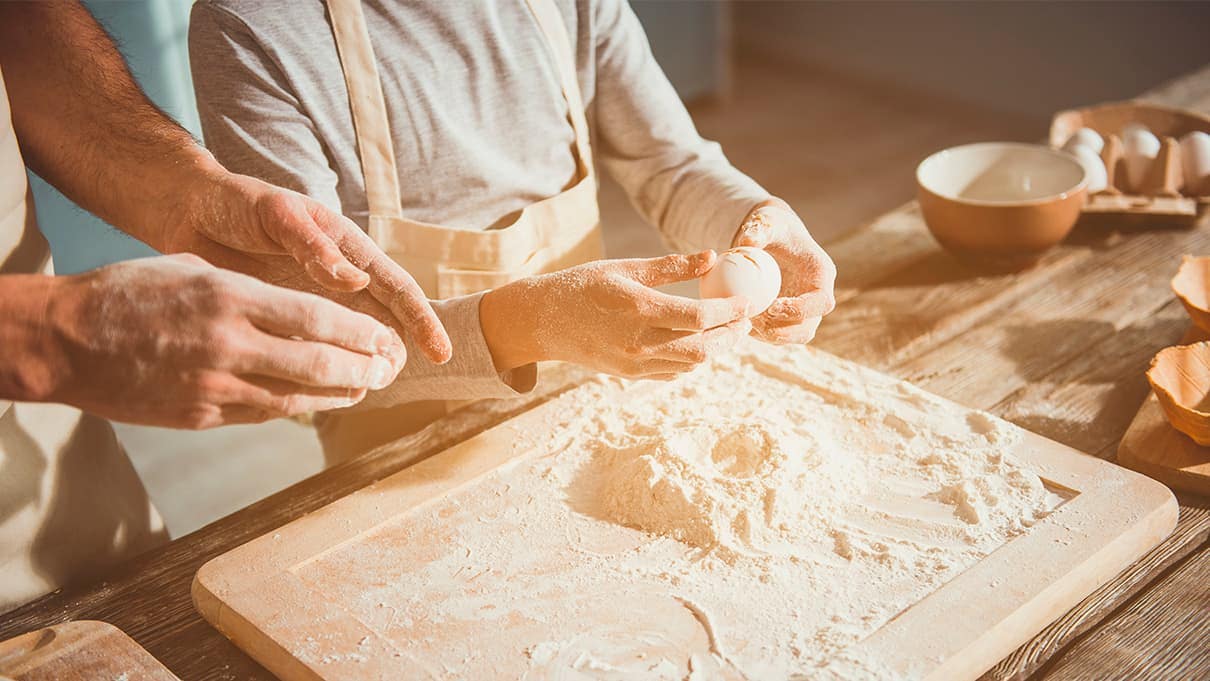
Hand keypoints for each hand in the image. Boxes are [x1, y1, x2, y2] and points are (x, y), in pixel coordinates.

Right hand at [40, 254, 407, 428]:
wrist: (64, 341)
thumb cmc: (128, 294)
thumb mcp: (192, 270)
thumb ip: (248, 291)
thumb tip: (300, 310)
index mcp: (229, 298)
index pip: (315, 317)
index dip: (358, 332)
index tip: (385, 337)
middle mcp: (228, 344)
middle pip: (316, 362)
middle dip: (362, 368)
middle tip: (389, 368)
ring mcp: (214, 386)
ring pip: (296, 395)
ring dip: (339, 394)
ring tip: (366, 388)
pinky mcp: (200, 415)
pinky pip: (263, 413)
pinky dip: (298, 407)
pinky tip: (319, 402)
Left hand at [160, 168, 451, 364]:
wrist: (191, 210)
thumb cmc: (238, 203)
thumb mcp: (277, 215)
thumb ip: (313, 246)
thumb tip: (357, 281)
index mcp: (348, 248)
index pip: (397, 287)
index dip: (421, 320)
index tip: (440, 352)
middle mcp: (340, 277)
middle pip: (382, 320)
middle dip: (392, 351)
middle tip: (389, 377)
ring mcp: (315, 299)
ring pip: (351, 339)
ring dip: (360, 363)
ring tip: (363, 388)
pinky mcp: (286, 316)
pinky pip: (313, 347)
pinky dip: (324, 366)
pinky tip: (323, 390)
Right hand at [480, 251, 751, 378]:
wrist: (544, 321)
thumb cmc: (584, 285)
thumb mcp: (625, 267)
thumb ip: (671, 266)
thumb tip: (713, 256)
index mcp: (639, 310)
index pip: (699, 316)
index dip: (729, 311)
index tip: (747, 302)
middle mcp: (638, 342)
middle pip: (702, 347)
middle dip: (730, 335)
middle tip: (745, 322)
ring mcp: (634, 364)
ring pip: (690, 364)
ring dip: (714, 350)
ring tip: (728, 332)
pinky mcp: (630, 375)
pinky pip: (672, 372)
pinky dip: (691, 360)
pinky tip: (699, 344)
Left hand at [732, 199, 835, 343]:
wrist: (769, 236)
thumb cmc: (770, 226)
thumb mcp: (766, 221)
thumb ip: (759, 230)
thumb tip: (746, 243)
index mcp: (821, 274)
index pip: (821, 302)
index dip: (800, 310)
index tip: (772, 307)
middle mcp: (816, 296)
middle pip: (808, 329)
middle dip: (783, 333)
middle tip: (754, 324)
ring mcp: (803, 310)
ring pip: (791, 336)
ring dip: (768, 336)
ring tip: (744, 322)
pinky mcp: (786, 317)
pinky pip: (775, 334)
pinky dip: (758, 333)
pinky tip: (737, 321)